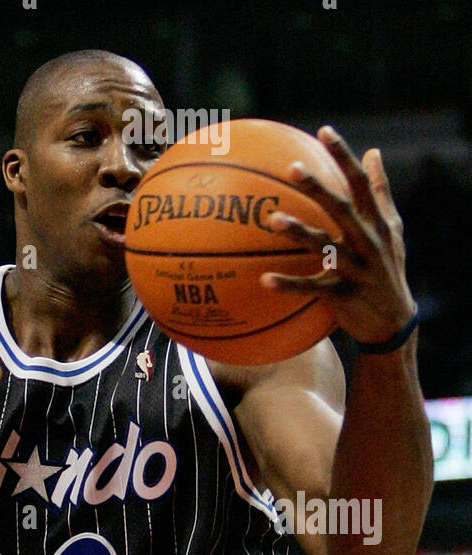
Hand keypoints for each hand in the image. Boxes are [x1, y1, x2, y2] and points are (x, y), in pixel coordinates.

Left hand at [260, 126, 414, 346]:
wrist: (393, 320)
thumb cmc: (388, 268)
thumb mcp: (392, 229)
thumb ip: (380, 191)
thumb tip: (372, 153)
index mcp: (377, 222)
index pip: (360, 182)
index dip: (344, 156)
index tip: (324, 131)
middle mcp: (368, 241)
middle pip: (341, 209)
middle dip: (319, 188)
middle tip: (293, 169)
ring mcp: (356, 268)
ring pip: (325, 247)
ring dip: (298, 233)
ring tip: (272, 220)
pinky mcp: (343, 295)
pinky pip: (311, 288)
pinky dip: (288, 285)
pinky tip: (263, 280)